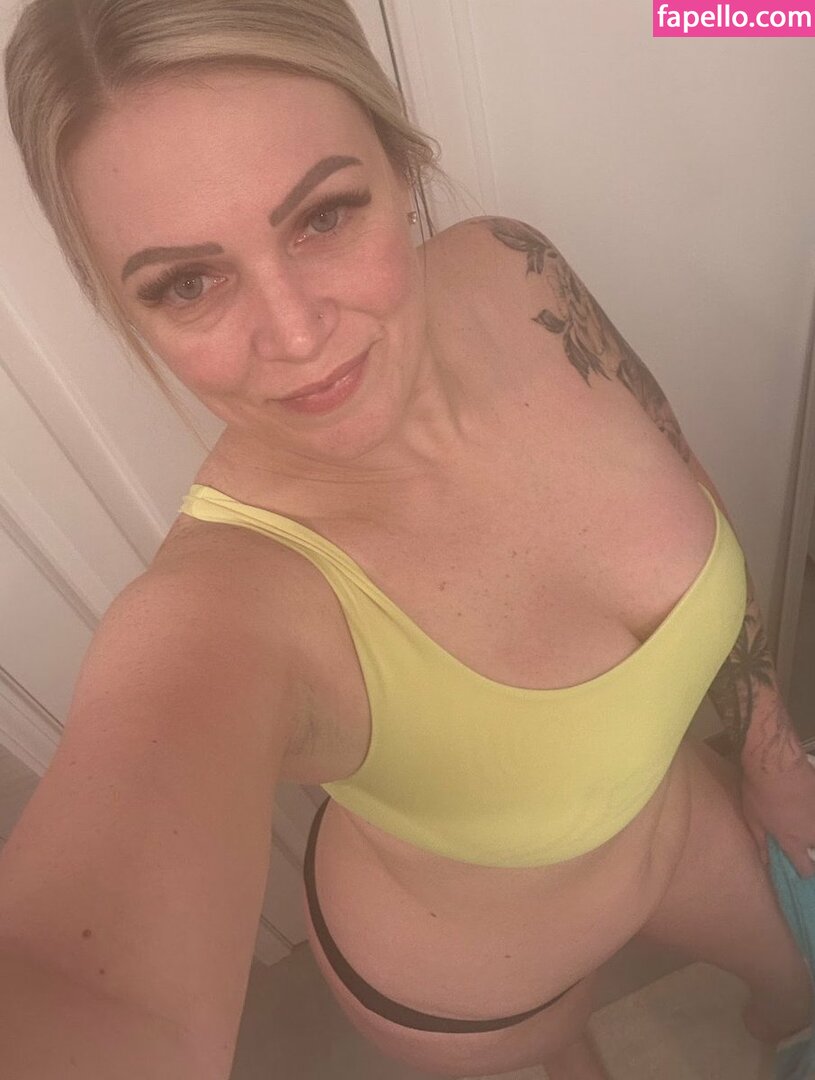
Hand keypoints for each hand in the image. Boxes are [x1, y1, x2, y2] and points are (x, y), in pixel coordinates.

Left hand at [740, 755, 814, 877]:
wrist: (775, 763)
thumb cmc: (759, 792)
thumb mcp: (753, 819)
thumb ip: (760, 843)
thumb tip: (765, 863)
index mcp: (792, 841)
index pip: (806, 867)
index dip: (805, 870)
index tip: (803, 867)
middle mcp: (811, 833)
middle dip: (814, 849)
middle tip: (806, 841)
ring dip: (813, 829)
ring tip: (804, 819)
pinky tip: (809, 804)